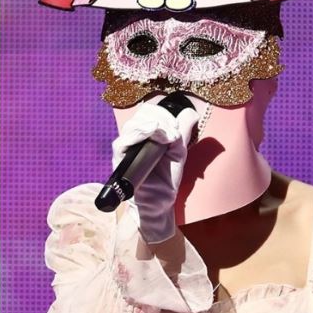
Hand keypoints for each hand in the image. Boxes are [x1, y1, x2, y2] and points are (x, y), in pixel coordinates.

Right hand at [112, 102, 198, 242]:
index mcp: (147, 132)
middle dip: (162, 118)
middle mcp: (134, 137)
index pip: (149, 110)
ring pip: (134, 124)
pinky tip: (153, 134)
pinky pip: (124, 140)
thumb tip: (192, 112)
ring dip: (155, 125)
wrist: (160, 201)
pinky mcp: (120, 158)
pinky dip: (140, 133)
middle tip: (174, 133)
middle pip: (142, 113)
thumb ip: (183, 130)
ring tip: (169, 138)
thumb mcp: (179, 150)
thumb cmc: (166, 176)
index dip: (165, 113)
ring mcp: (125, 147)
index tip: (177, 127)